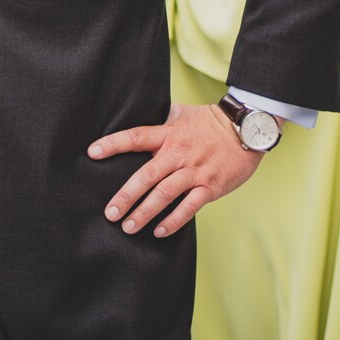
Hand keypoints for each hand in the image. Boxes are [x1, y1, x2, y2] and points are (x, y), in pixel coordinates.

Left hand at [89, 102, 261, 237]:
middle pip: (146, 175)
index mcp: (169, 133)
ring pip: (165, 194)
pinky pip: (189, 207)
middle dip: (125, 196)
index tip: (92, 153)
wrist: (247, 129)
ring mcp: (195, 171)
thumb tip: (140, 108)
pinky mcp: (210, 187)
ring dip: (145, 213)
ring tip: (128, 227)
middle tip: (110, 213)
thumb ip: (162, 116)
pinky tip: (159, 231)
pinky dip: (173, 220)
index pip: (136, 137)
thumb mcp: (183, 113)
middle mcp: (178, 153)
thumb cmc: (212, 122)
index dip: (113, 144)